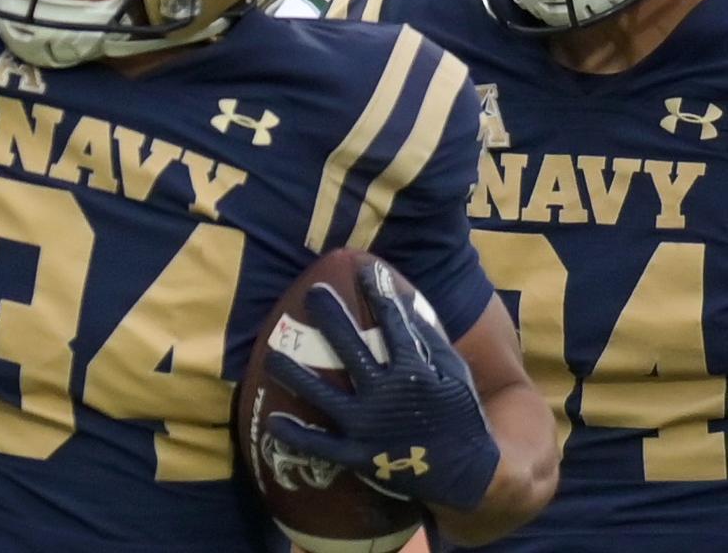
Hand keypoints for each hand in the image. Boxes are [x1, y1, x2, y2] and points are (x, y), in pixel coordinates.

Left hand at [266, 261, 499, 511]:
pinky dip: (296, 435)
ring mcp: (369, 424)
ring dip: (294, 373)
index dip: (378, 292)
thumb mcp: (454, 374)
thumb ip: (430, 341)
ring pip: (322, 394)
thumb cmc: (459, 417)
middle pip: (350, 347)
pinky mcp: (359, 454)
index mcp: (414, 370)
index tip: (363, 267)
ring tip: (272, 355)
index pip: (392, 322)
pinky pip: (320, 445)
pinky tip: (273, 420)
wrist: (467, 473)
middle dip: (330, 316)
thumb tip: (406, 303)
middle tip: (312, 293)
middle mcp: (386, 392)